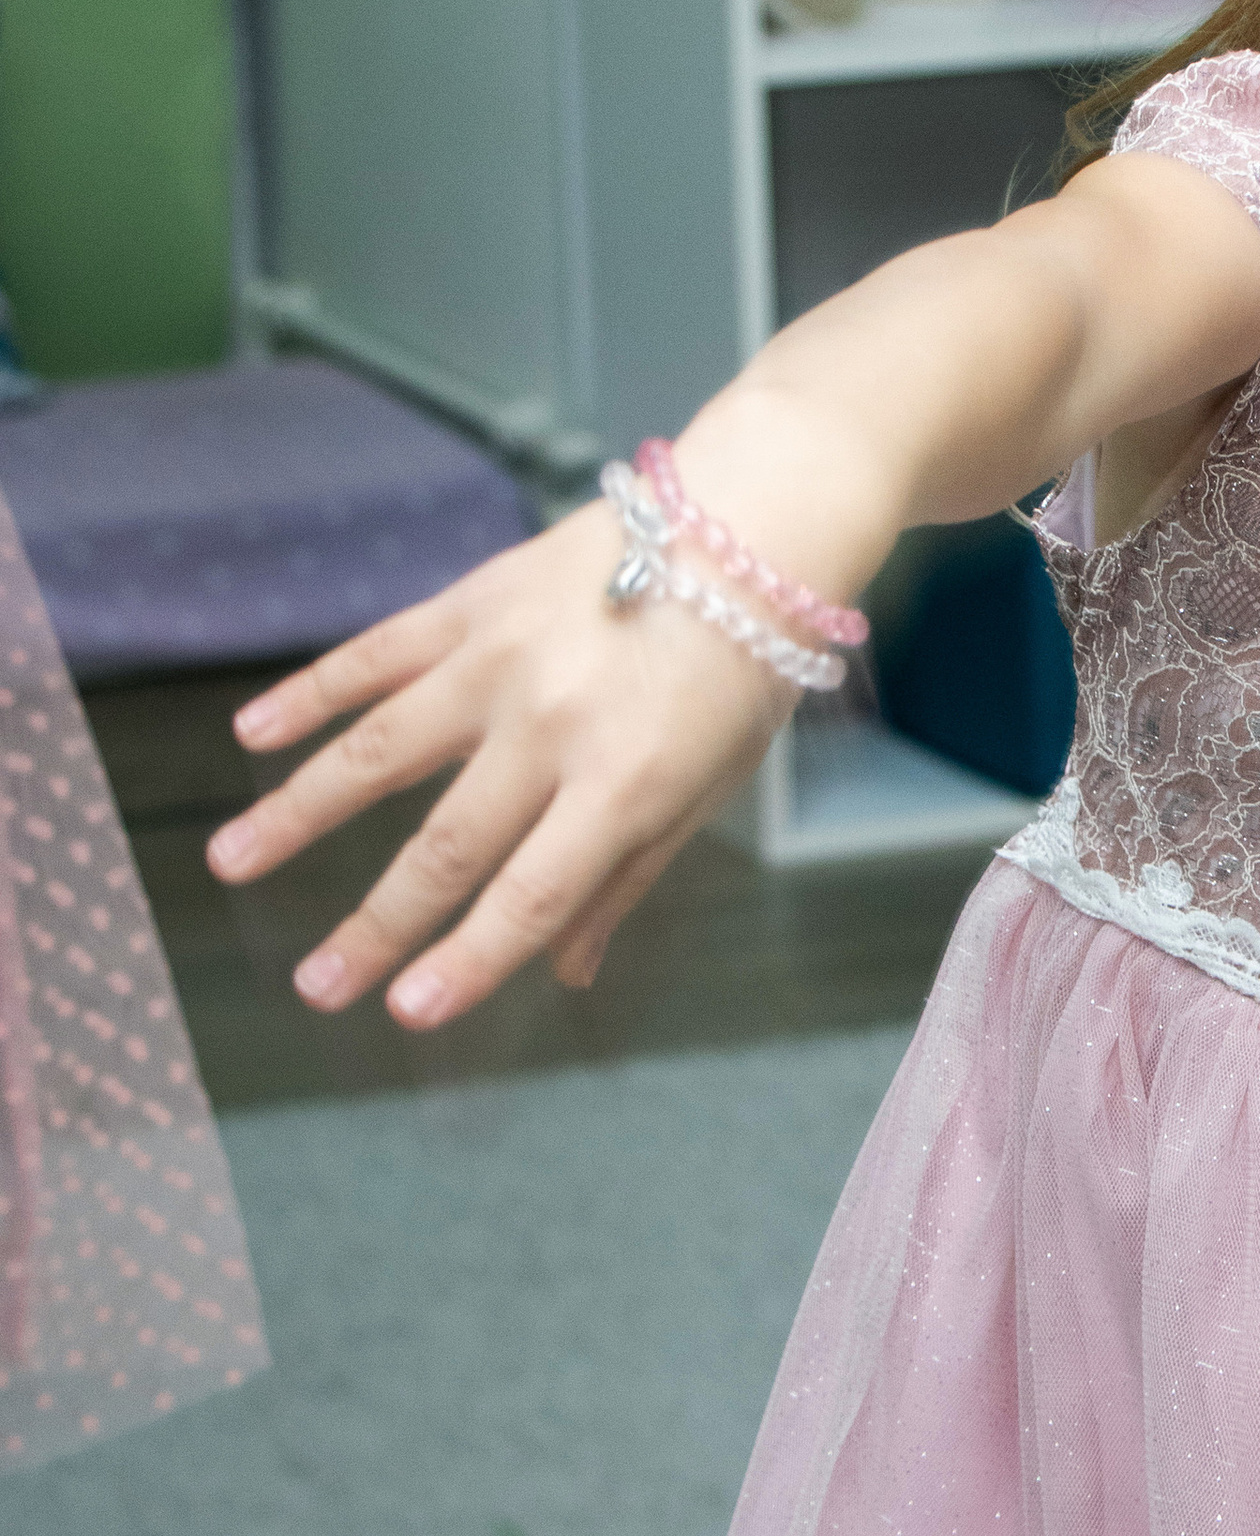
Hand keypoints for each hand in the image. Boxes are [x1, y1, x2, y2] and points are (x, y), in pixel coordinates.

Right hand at [205, 504, 791, 1024]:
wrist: (751, 521)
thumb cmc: (738, 673)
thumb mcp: (706, 786)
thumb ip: (626, 877)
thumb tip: (564, 972)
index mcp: (625, 782)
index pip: (531, 894)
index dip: (466, 960)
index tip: (405, 1014)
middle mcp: (555, 725)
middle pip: (448, 843)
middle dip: (374, 925)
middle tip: (314, 986)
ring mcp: (506, 658)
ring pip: (381, 747)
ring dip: (300, 809)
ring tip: (232, 860)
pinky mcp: (478, 601)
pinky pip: (379, 653)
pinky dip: (312, 694)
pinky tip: (253, 736)